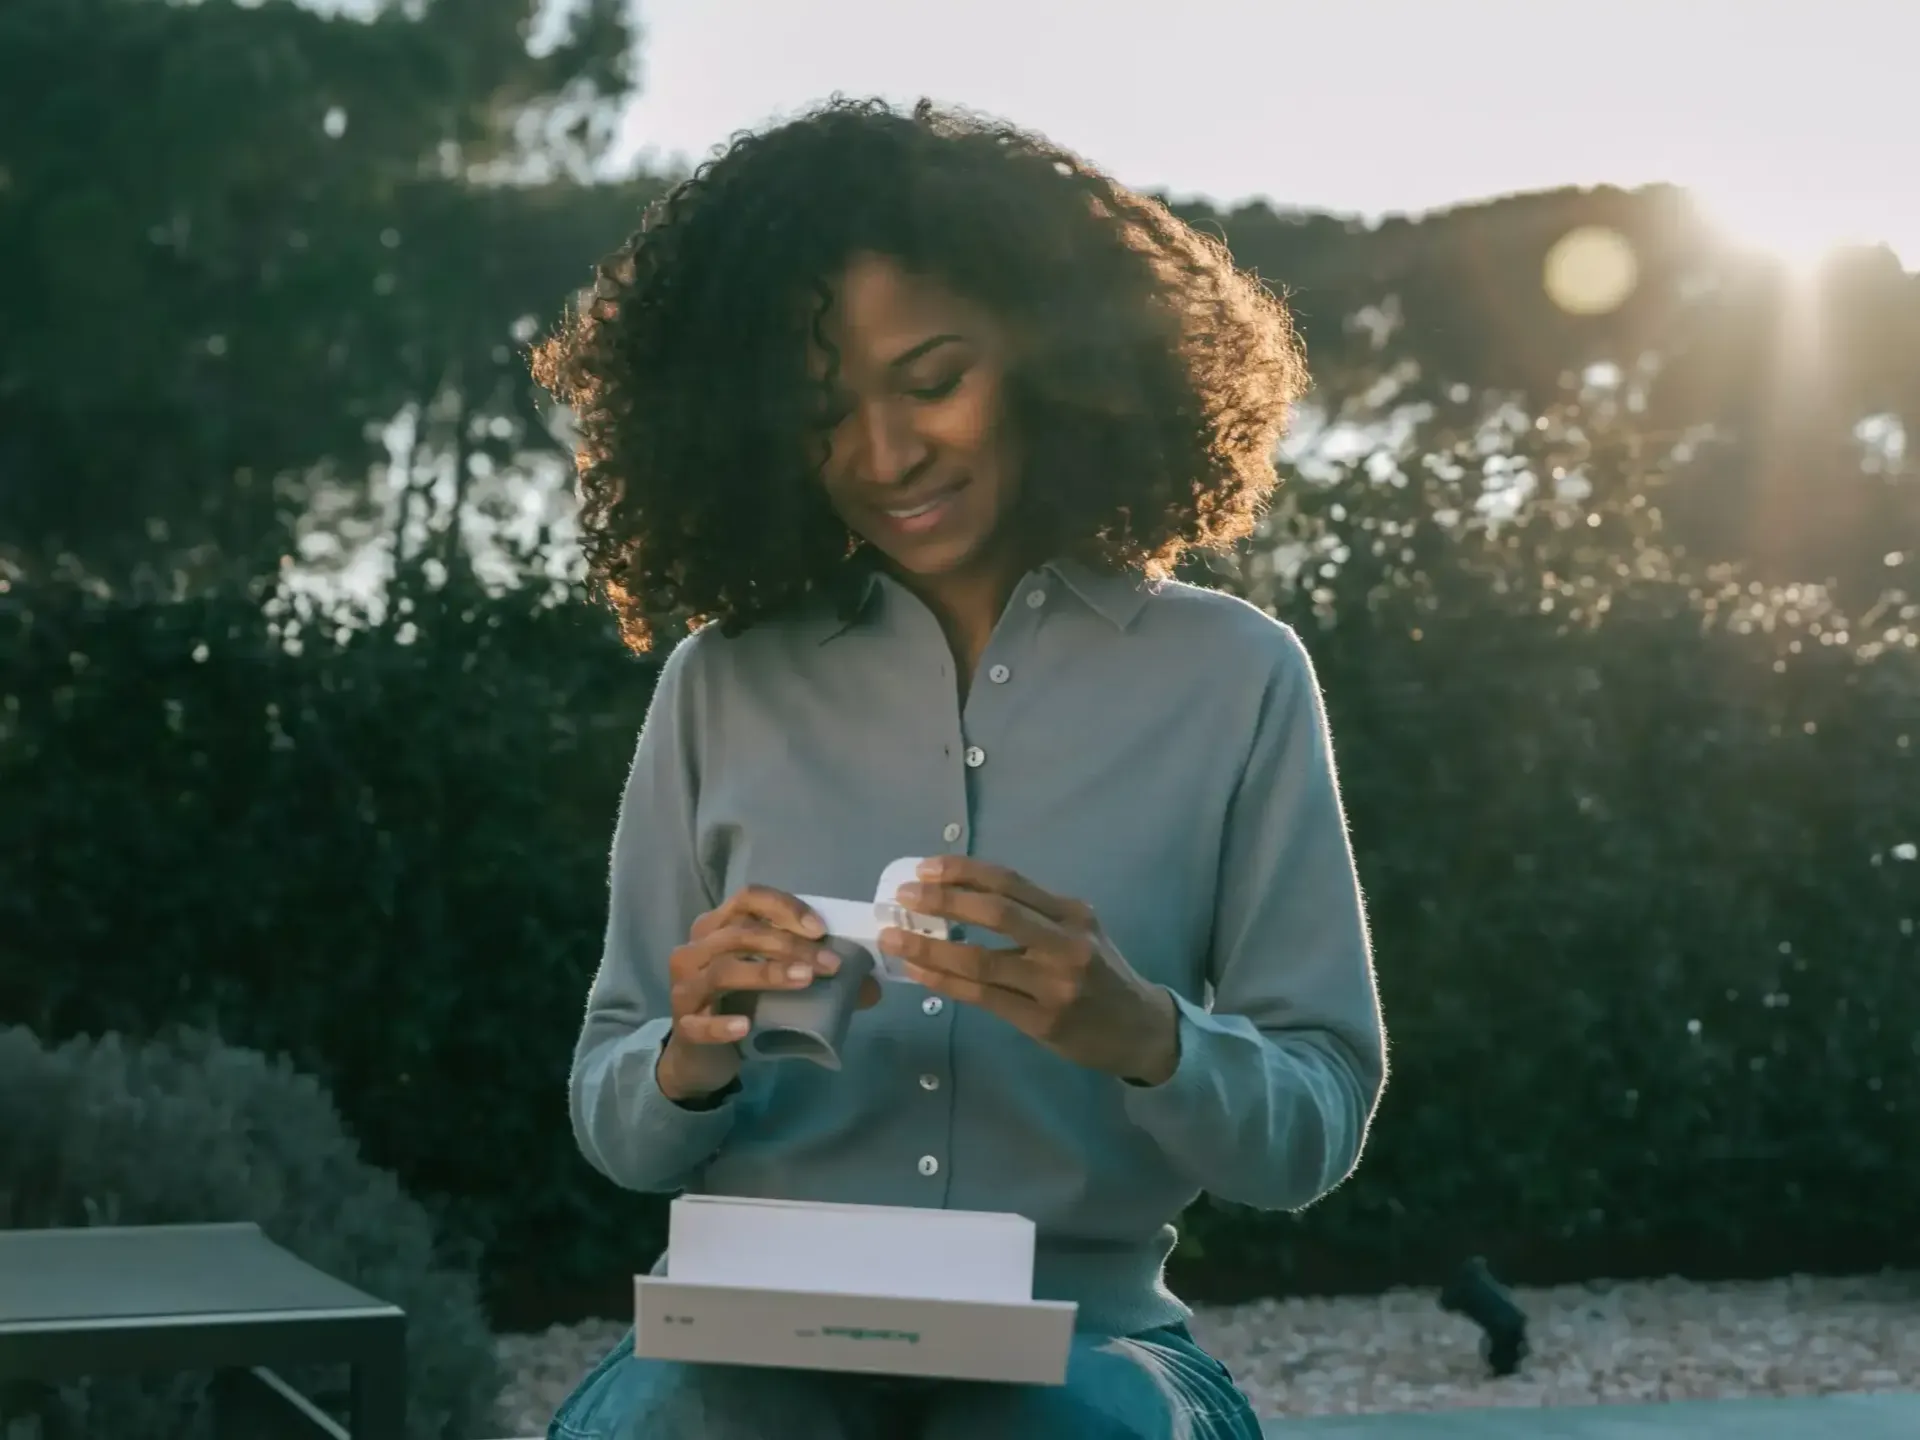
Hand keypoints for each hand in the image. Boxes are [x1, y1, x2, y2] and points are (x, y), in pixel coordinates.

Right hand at [658, 885, 881, 1101]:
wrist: (703, 1055)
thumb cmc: (742, 1004)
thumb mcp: (776, 984)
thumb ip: (815, 975)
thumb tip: (871, 985)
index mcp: (718, 926)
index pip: (748, 898)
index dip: (785, 908)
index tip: (821, 930)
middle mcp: (696, 949)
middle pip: (741, 934)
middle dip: (790, 946)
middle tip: (831, 966)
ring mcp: (685, 987)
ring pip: (723, 970)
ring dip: (766, 973)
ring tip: (804, 981)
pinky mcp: (682, 1026)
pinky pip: (700, 1022)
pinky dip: (723, 1023)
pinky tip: (746, 1026)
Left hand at [878, 857, 1179, 1084]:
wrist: (1139, 1030)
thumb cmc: (1100, 974)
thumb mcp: (1079, 932)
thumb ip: (1033, 915)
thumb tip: (960, 897)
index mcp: (1073, 913)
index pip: (1011, 882)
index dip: (964, 872)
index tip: (925, 868)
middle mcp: (1066, 944)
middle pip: (997, 914)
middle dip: (943, 902)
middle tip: (903, 898)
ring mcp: (1054, 986)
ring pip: (981, 961)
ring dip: (930, 949)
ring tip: (895, 938)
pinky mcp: (1042, 1022)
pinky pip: (982, 998)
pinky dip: (945, 983)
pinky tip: (919, 974)